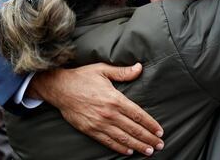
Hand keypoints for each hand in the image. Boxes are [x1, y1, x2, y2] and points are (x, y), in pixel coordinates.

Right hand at [29, 63, 163, 155]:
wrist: (60, 88)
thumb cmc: (82, 77)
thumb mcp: (103, 70)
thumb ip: (123, 72)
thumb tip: (139, 67)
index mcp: (114, 99)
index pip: (138, 114)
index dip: (150, 124)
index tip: (159, 131)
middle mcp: (109, 113)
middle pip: (133, 129)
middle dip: (148, 138)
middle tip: (159, 145)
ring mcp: (99, 123)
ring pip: (123, 138)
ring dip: (137, 146)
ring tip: (148, 151)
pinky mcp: (90, 130)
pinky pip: (107, 141)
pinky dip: (119, 147)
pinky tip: (128, 151)